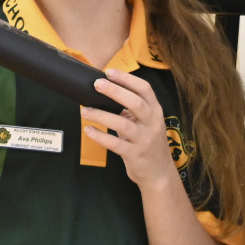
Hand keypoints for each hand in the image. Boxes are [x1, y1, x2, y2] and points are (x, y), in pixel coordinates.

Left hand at [81, 68, 178, 190]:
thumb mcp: (147, 123)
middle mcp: (152, 123)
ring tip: (85, 110)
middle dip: (115, 91)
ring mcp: (144, 139)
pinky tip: (88, 130)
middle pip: (135, 102)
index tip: (110, 72)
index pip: (144, 89)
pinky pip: (115, 144)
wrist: (159, 173)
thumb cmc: (149, 143)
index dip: (127, 79)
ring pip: (122, 124)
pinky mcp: (135, 154)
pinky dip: (99, 136)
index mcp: (155, 111)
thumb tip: (107, 92)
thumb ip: (132, 110)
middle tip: (97, 84)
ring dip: (101, 115)